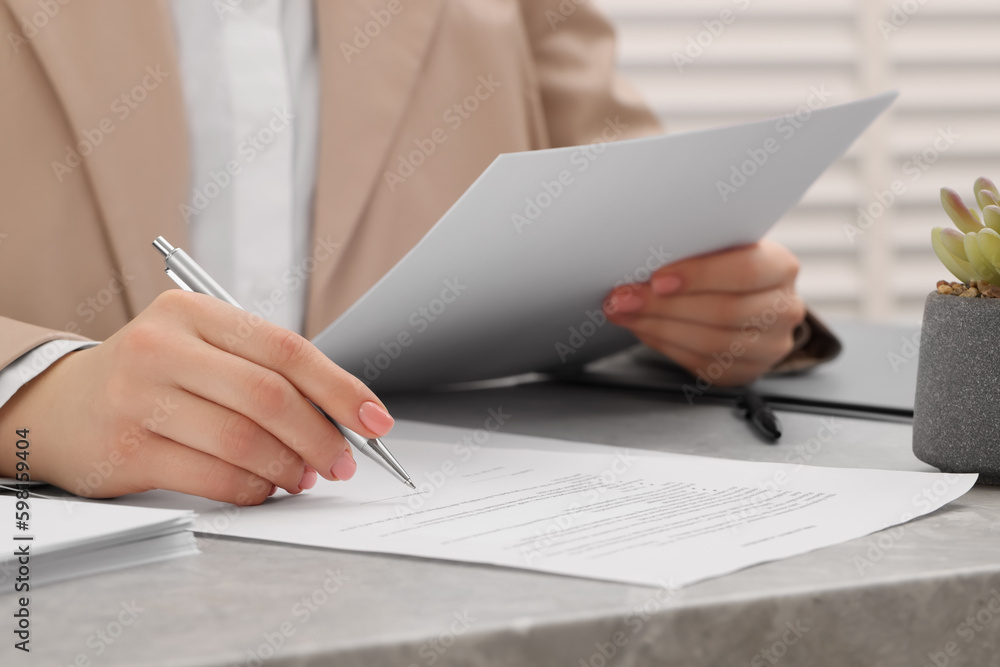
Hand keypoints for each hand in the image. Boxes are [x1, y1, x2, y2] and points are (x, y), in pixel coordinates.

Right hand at [0, 291, 395, 504]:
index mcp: (192, 312)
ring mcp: (140, 399)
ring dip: (289, 467)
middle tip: (344, 462)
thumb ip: (264, 369)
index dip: (340, 388)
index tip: (375, 420)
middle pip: (269, 396)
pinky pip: (213, 476)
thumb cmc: (154, 375)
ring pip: (244, 440)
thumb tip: (342, 414)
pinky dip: (254, 488)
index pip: (286, 349)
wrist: (59, 405)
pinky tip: (265, 488)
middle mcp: (162, 348)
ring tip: (305, 477)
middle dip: (321, 436)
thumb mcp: (201, 348)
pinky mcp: (127, 451)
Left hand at [604, 240, 805, 385]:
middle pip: (724, 312)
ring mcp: (769, 345)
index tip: (657, 278)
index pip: (745, 271)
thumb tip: (641, 259)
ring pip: (711, 343)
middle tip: (623, 298)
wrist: (749, 296)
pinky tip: (644, 330)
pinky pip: (702, 364)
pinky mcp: (746, 371)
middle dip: (664, 306)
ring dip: (658, 328)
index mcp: (781, 267)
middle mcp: (784, 309)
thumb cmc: (726, 264)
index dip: (699, 276)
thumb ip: (695, 250)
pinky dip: (666, 346)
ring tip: (625, 313)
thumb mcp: (719, 246)